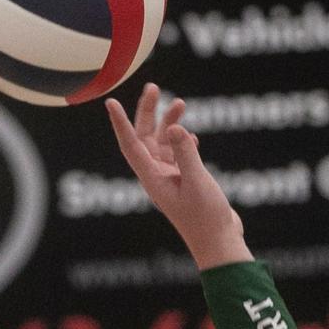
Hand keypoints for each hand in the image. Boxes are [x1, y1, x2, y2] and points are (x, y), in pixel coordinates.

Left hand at [106, 84, 251, 269]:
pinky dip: (183, 142)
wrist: (218, 242)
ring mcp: (171, 179)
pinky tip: (193, 137)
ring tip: (180, 103)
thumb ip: (186, 153)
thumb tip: (173, 128)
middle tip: (153, 87)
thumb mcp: (197, 181)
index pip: (130, 145)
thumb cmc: (206, 218)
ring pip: (163, 144)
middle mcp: (157, 177)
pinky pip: (178, 156)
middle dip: (147, 112)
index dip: (120, 123)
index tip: (110, 102)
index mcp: (152, 178)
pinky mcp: (185, 183)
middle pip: (144, 138)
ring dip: (169, 124)